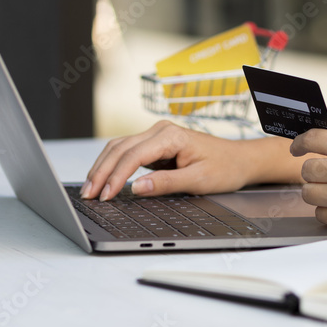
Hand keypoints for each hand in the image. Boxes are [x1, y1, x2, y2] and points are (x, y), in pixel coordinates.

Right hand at [83, 120, 255, 200]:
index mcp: (170, 135)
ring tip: (89, 189)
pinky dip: (111, 166)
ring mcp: (155, 136)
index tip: (105, 196)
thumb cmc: (224, 168)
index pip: (133, 155)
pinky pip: (126, 153)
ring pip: (118, 148)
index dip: (115, 177)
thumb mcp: (198, 180)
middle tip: (87, 195)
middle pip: (119, 149)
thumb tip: (135, 188)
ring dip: (102, 168)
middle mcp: (159, 130)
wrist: (239, 160)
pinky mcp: (154, 145)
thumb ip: (165, 183)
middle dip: (101, 172)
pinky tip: (102, 180)